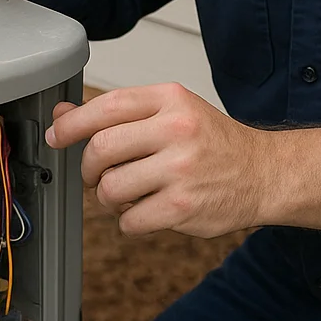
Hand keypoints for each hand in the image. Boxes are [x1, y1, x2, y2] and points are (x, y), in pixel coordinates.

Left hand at [45, 83, 270, 237]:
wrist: (263, 173)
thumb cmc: (213, 142)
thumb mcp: (170, 112)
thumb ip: (118, 114)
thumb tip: (63, 116)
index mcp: (170, 100)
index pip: (106, 106)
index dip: (72, 124)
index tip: (57, 137)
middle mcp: (176, 130)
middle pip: (101, 149)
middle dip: (89, 168)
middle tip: (96, 175)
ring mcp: (180, 170)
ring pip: (110, 189)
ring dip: (109, 197)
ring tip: (129, 193)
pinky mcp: (183, 208)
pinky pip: (129, 220)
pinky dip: (129, 220)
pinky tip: (148, 209)